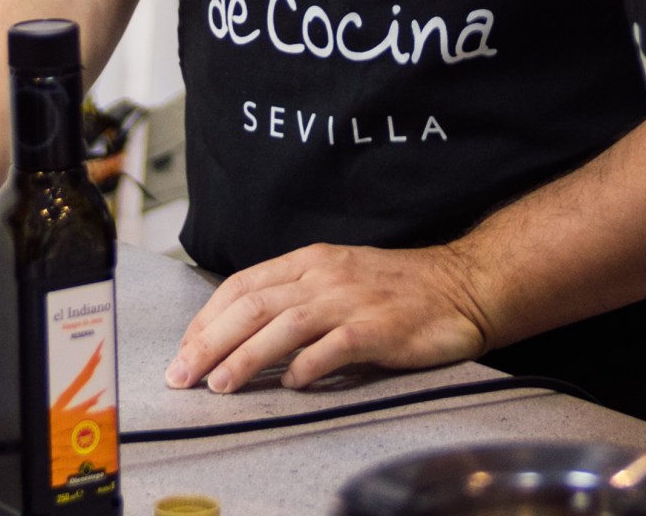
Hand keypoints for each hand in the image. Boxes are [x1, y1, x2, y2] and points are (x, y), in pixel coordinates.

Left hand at [165, 242, 485, 392]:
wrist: (462, 285)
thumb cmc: (398, 289)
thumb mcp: (337, 279)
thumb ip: (296, 299)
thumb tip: (244, 332)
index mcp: (309, 261)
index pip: (242, 286)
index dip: (207, 318)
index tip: (184, 348)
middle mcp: (324, 276)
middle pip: (253, 305)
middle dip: (210, 341)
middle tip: (183, 374)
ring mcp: (352, 300)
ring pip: (284, 325)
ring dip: (247, 356)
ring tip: (220, 384)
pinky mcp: (380, 328)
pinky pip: (336, 346)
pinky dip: (309, 365)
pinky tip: (292, 384)